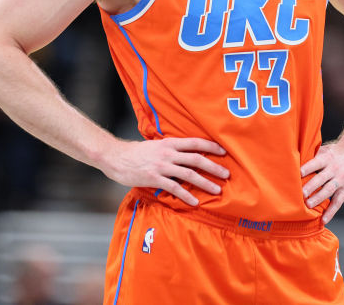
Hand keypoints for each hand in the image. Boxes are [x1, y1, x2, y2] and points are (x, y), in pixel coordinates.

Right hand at [101, 137, 228, 205]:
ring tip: (217, 190)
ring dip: (205, 182)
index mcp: (170, 143)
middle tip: (227, 174)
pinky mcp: (155, 178)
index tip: (224, 151)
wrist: (116, 157)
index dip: (211, 146)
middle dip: (214, 167)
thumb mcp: (155, 145)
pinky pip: (175, 188)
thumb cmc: (136, 153)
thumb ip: (170, 149)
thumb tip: (184, 153)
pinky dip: (187, 195)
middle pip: (197, 159)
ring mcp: (162, 166)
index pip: (195, 143)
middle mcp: (168, 153)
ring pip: (189, 174)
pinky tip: (195, 202)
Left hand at [300, 141, 343, 222]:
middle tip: (302, 193)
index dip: (307, 168)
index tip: (298, 174)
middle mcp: (334, 169)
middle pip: (321, 178)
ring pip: (329, 190)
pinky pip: (338, 202)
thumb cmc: (336, 153)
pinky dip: (331, 211)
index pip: (316, 163)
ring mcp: (341, 180)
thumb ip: (312, 157)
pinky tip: (324, 219)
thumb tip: (294, 161)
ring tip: (308, 205)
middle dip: (311, 186)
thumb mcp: (325, 150)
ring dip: (318, 198)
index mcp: (327, 158)